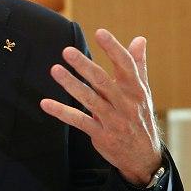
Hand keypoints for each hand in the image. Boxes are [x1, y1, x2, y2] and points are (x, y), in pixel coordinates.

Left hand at [39, 29, 162, 185]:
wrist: (144, 157)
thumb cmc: (140, 117)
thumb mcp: (143, 92)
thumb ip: (138, 65)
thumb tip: (139, 39)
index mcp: (136, 90)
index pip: (126, 66)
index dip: (113, 49)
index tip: (100, 32)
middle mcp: (126, 103)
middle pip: (103, 81)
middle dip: (85, 66)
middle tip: (67, 51)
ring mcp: (113, 120)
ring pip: (90, 100)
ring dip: (71, 84)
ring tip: (54, 70)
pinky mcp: (101, 135)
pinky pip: (79, 121)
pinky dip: (62, 112)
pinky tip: (46, 103)